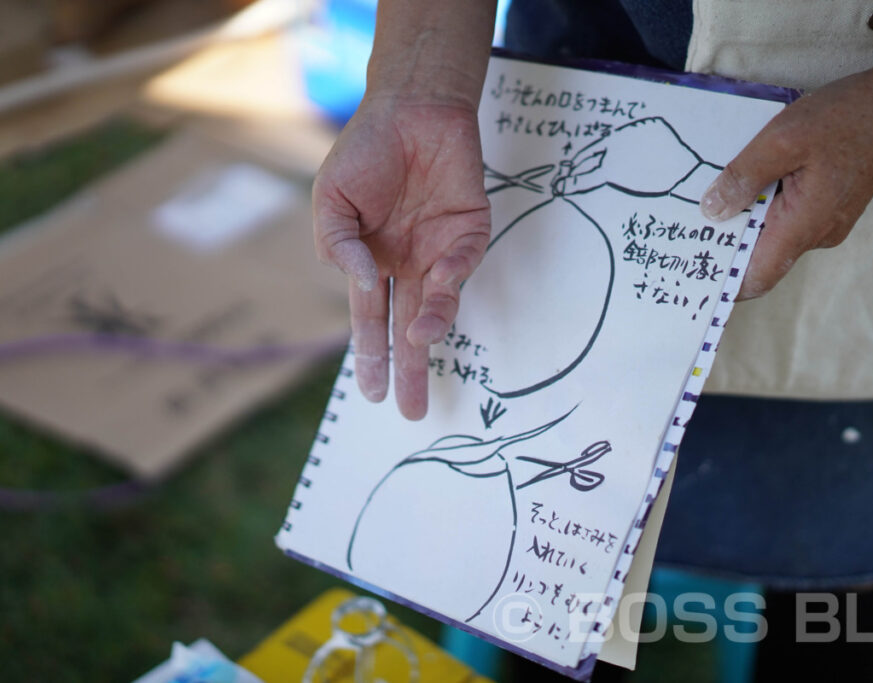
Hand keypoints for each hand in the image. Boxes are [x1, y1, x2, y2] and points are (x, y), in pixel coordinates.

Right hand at [314, 96, 490, 419]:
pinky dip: (449, 281)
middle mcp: (407, 265)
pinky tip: (436, 290)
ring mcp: (439, 251)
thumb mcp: (331, 201)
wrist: (410, 108)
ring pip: (438, 304)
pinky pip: (462, 265)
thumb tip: (364, 285)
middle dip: (410, 369)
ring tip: (420, 344)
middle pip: (407, 327)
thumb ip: (338, 246)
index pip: (372, 320)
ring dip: (430, 329)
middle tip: (411, 411)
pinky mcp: (470, 231)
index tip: (373, 394)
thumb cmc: (366, 153)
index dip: (372, 356)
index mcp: (373, 263)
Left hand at [700, 69, 872, 299]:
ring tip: (711, 199)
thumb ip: (744, 177)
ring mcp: (826, 222)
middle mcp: (818, 234)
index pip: (757, 277)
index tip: (693, 273)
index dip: (724, 282)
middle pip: (761, 257)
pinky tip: (746, 182)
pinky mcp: (829, 207)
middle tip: (686, 228)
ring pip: (774, 235)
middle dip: (727, 245)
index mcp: (805, 226)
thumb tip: (712, 211)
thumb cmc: (847, 117)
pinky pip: (788, 218)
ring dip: (746, 220)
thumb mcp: (783, 139)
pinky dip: (764, 206)